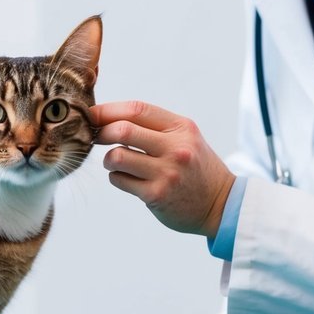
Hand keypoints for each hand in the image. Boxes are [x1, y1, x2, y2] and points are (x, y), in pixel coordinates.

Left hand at [92, 100, 236, 237]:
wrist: (221, 204)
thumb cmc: (195, 167)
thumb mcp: (186, 137)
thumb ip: (154, 126)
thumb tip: (108, 117)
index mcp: (181, 128)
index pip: (137, 109)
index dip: (108, 110)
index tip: (93, 115)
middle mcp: (176, 148)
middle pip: (122, 131)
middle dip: (101, 133)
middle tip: (95, 138)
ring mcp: (166, 173)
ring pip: (116, 157)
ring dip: (108, 159)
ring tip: (114, 162)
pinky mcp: (156, 195)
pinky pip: (119, 180)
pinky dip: (116, 177)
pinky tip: (127, 178)